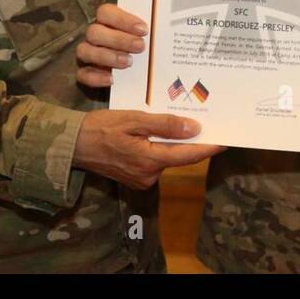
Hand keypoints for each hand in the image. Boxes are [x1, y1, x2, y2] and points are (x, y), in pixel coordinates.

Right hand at [73, 110, 223, 189]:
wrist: (71, 145)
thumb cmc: (100, 128)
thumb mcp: (134, 120)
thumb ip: (165, 125)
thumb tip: (194, 128)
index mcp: (150, 160)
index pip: (189, 155)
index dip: (210, 146)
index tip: (228, 139)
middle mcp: (149, 174)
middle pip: (179, 156)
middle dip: (193, 141)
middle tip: (208, 122)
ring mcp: (141, 178)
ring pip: (167, 158)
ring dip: (175, 143)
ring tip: (185, 121)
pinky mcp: (134, 177)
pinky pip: (155, 160)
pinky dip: (161, 147)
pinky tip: (161, 132)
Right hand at [76, 3, 147, 87]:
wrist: (140, 72)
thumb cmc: (144, 44)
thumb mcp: (148, 34)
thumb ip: (152, 27)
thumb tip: (168, 23)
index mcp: (107, 20)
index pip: (105, 12)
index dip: (122, 20)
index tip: (143, 29)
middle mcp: (95, 35)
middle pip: (94, 32)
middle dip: (118, 39)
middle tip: (140, 46)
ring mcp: (88, 53)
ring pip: (84, 51)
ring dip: (107, 56)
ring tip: (128, 62)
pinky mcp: (85, 72)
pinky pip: (82, 74)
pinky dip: (95, 77)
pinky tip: (112, 79)